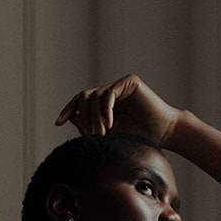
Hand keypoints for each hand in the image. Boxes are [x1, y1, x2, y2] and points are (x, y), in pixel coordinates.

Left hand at [55, 74, 179, 146]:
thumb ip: (89, 126)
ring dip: (94, 118)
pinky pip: (109, 94)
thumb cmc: (137, 137)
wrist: (162, 134)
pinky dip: (105, 110)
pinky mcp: (130, 82)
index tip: (58, 122)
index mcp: (104, 102)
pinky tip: (109, 125)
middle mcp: (111, 91)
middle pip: (84, 96)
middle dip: (83, 117)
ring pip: (95, 96)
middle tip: (91, 136)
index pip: (81, 101)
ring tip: (101, 134)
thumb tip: (71, 117)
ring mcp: (120, 85)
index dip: (68, 109)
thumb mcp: (108, 135)